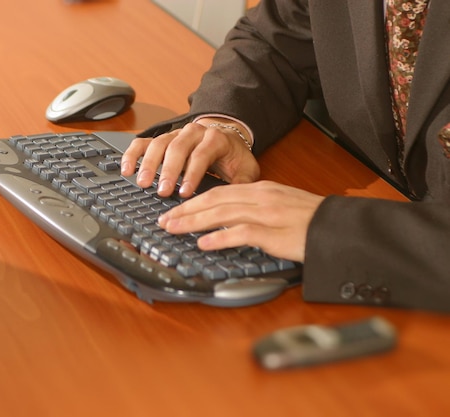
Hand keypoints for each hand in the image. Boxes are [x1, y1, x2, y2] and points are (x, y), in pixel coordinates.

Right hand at [120, 118, 259, 197]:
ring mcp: (176, 134)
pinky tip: (127, 169)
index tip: (184, 193)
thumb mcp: (246, 169)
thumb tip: (237, 202)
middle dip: (168, 171)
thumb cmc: (233, 158)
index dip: (192, 174)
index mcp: (215, 138)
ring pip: (159, 144)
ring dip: (149, 164)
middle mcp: (194, 132)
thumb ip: (243, 184)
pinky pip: (144, 142)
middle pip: (177, 148)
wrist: (226, 138)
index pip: (201, 155)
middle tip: (162, 191)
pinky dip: (133, 154)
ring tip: (143, 182)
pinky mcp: (162, 139)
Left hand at [157, 181, 324, 261]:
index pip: (219, 191)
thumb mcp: (280, 205)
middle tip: (165, 220)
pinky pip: (242, 233)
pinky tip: (204, 243)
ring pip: (222, 213)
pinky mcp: (275, 232)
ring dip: (194, 222)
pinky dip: (220, 238)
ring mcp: (268, 213)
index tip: (175, 210)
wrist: (338, 227)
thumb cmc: (311, 220)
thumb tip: (228, 218)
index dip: (193, 200)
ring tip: (173, 229)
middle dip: (186, 210)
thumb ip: (255, 207)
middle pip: (214, 199)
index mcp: (260, 189)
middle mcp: (261, 197)